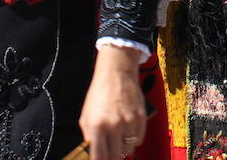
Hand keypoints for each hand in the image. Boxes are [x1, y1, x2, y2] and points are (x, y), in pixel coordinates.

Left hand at [79, 45, 146, 159]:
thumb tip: (93, 153)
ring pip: (129, 149)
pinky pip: (139, 139)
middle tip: (110, 152)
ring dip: (123, 148)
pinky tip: (127, 131)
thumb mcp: (86, 116)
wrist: (117, 74)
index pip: (99, 156)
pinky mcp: (141, 118)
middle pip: (116, 156)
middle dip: (112, 157)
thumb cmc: (99, 93)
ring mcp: (129, 122)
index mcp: (97, 126)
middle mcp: (114, 126)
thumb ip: (88, 137)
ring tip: (118, 138)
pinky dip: (133, 139)